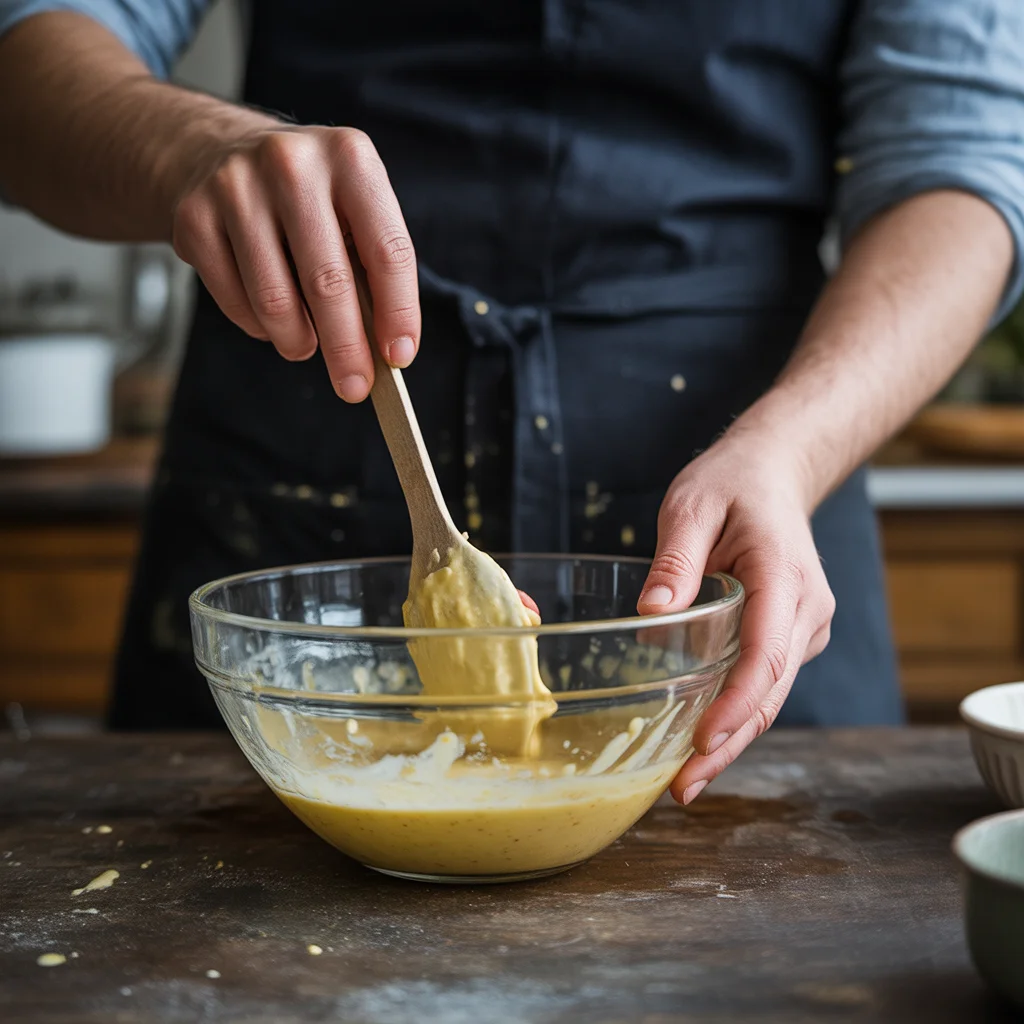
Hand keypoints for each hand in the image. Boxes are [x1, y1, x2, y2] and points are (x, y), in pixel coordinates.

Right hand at [170, 126, 418, 401]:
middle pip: (329, 282)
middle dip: (347, 348)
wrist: (213, 151)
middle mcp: (293, 164)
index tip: (399, 358)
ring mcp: (236, 187)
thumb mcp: (351, 208)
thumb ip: (371, 270)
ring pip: (276, 301)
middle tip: (354, 386)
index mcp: (350, 158)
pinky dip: (260, 327)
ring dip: (298, 341)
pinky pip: (236, 301)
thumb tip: (384, 351)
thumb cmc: (306, 199)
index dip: (398, 312)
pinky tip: (269, 318)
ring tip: (306, 345)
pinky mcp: (194, 217)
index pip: (387, 251)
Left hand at [636, 434, 834, 803]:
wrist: (774, 475)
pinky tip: (701, 742)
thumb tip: (653, 615)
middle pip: (772, 690)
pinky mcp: (791, 635)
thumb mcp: (691, 505)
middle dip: (729, 743)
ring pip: (771, 694)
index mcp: (784, 574)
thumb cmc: (732, 486)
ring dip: (733, 739)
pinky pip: (766, 681)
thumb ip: (676, 557)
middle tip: (683, 788)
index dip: (737, 704)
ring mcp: (804, 625)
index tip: (703, 742)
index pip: (767, 653)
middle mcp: (806, 609)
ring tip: (685, 782)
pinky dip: (736, 714)